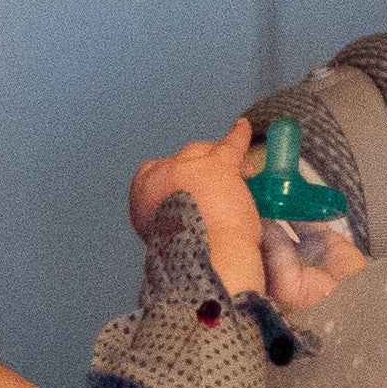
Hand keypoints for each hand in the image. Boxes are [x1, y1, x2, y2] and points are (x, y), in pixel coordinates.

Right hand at [134, 133, 273, 302]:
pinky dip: (238, 135)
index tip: (188, 190)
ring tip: (241, 171)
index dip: (177, 180)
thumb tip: (192, 223)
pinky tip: (243, 127)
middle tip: (219, 188)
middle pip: (183, 160)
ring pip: (206, 152)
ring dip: (220, 160)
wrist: (205, 259)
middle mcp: (161, 176)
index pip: (155, 173)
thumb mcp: (164, 241)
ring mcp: (190, 166)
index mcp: (143, 196)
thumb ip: (172, 223)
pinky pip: (230, 143)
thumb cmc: (190, 259)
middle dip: (200, 170)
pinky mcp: (219, 165)